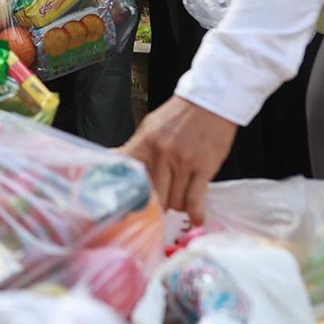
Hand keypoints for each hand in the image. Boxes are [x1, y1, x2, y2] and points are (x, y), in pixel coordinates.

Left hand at [120, 96, 238, 223]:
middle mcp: (162, 155)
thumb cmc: (178, 116)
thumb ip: (134, 148)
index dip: (130, 194)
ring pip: (175, 201)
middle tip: (160, 209)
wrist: (209, 103)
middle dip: (157, 206)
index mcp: (144, 144)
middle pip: (155, 196)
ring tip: (179, 202)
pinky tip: (196, 219)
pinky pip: (195, 199)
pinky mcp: (204, 169)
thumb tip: (114, 160)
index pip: (130, 176)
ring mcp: (183, 163)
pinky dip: (195, 213)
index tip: (130, 206)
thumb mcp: (149, 127)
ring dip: (177, 206)